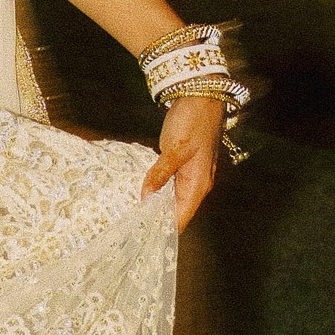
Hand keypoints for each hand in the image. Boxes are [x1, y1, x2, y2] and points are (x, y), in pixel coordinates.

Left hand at [143, 96, 222, 230]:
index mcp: (198, 185)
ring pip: (174, 200)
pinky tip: (144, 193)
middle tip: (132, 228)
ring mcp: (193, 175)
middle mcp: (198, 184)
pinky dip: (159, 191)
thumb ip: (159, 174)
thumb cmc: (191, 121)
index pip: (180, 218)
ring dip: (157, 206)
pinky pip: (172, 186)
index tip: (142, 238)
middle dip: (157, 220)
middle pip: (177, 212)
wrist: (202, 96)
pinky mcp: (186, 166)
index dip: (163, 229)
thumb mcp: (173, 149)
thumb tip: (146, 198)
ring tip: (135, 216)